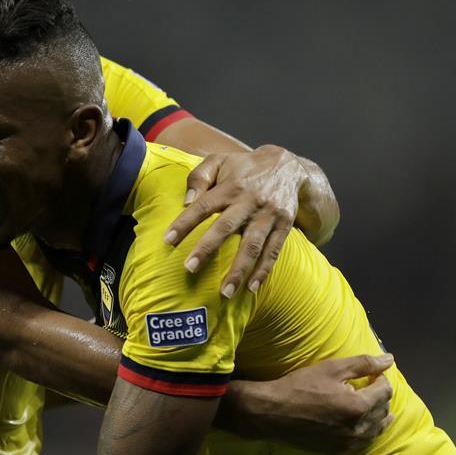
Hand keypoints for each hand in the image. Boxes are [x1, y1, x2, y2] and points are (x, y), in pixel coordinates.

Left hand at [165, 145, 308, 296]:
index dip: (185, 222)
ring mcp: (268, 214)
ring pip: (252, 245)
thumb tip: (186, 202)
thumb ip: (199, 177)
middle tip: (189, 268)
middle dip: (207, 248)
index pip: (203, 205)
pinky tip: (252, 288)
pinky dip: (264, 271)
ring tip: (224, 293)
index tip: (167, 240)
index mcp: (230, 186)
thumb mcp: (219, 161)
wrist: (288, 166)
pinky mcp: (284, 224)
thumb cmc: (243, 167)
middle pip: (226, 227)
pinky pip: (274, 250)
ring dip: (239, 270)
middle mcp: (249, 200)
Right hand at [229, 354, 394, 453]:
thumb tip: (389, 359)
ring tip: (371, 405)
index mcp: (359, 407)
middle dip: (381, 397)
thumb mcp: (332, 368)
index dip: (381, 379)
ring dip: (378, 415)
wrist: (273, 412)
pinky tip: (359, 423)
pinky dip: (366, 430)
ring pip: (377, 430)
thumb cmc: (301, 386)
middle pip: (384, 411)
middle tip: (370, 386)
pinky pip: (364, 442)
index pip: (385, 391)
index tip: (372, 373)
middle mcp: (359, 429)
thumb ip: (363, 363)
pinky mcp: (340, 451)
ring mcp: (350, 444)